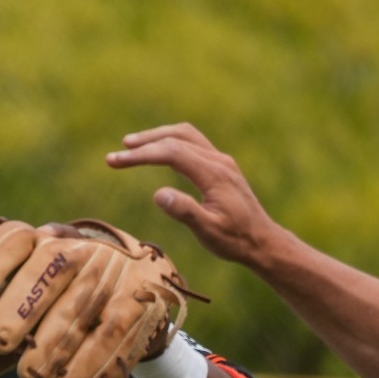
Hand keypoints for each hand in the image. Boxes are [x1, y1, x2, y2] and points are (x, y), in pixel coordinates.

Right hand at [106, 124, 283, 270]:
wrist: (263, 241)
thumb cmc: (235, 241)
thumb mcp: (209, 232)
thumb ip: (185, 211)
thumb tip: (158, 194)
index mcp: (214, 174)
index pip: (172, 153)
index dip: (141, 155)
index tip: (115, 161)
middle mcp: (218, 161)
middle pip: (177, 137)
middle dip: (144, 144)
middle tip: (116, 156)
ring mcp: (221, 161)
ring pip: (185, 135)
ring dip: (157, 137)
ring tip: (131, 145)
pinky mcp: (221, 166)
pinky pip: (193, 143)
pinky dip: (170, 142)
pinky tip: (158, 151)